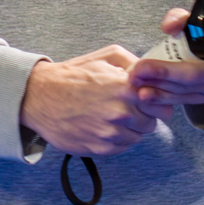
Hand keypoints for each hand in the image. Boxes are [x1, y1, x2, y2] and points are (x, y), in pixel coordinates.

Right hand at [19, 45, 171, 155]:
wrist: (40, 97)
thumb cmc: (74, 75)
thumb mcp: (106, 56)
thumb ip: (135, 63)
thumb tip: (153, 74)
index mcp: (126, 89)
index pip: (162, 106)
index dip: (157, 102)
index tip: (148, 99)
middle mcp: (121, 114)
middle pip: (152, 123)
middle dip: (144, 115)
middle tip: (129, 107)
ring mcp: (110, 134)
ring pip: (137, 137)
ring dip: (131, 128)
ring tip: (113, 116)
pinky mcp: (100, 148)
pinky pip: (122, 147)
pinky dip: (117, 139)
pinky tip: (104, 125)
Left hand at [130, 8, 203, 117]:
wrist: (202, 45)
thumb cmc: (203, 29)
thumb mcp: (194, 19)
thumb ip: (181, 18)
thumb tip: (170, 27)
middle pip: (200, 80)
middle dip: (170, 74)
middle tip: (142, 70)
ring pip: (186, 93)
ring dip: (160, 88)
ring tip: (136, 81)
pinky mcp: (196, 97)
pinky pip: (178, 100)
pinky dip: (160, 97)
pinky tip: (143, 93)